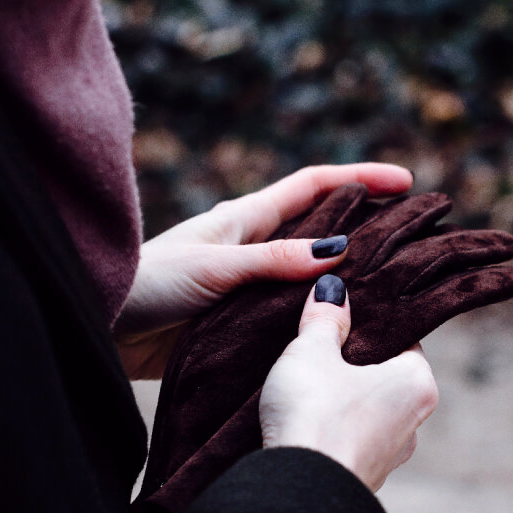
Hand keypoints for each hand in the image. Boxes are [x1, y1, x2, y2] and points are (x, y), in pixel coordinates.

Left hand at [114, 164, 412, 378]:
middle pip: (320, 228)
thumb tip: (339, 250)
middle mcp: (253, 249)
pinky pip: (289, 316)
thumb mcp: (214, 267)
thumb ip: (274, 261)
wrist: (99, 328)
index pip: (314, 187)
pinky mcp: (239, 324)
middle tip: (413, 238)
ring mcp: (248, 287)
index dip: (360, 179)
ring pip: (309, 276)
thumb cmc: (144, 284)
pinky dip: (317, 319)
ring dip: (346, 278)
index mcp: (244, 220)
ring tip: (394, 288)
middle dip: (367, 226)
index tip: (405, 183)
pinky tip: (342, 332)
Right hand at [259, 276, 438, 491]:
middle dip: (353, 364)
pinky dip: (332, 431)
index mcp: (417, 384)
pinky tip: (305, 423)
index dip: (370, 326)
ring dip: (342, 401)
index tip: (343, 318)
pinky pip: (350, 442)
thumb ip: (325, 318)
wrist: (297, 495)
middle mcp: (414, 423)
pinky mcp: (363, 480)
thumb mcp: (312, 352)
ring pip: (367, 413)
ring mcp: (390, 457)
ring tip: (306, 387)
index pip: (403, 340)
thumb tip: (332, 289)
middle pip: (385, 377)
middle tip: (319, 348)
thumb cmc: (315, 414)